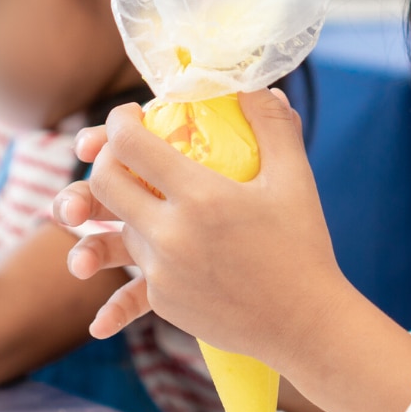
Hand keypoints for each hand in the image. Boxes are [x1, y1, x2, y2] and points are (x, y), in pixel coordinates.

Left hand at [53, 89, 354, 372]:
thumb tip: (257, 87)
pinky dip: (142, 257)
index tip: (131, 116)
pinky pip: (134, 273)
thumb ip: (274, 126)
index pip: (129, 143)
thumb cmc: (304, 249)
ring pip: (115, 227)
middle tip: (126, 153)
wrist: (307, 324)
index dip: (120, 121)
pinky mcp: (164, 301)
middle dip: (105, 160)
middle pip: (103, 183)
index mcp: (201, 196)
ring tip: (142, 202)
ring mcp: (162, 272)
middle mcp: (171, 234)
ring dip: (122, 208)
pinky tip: (158, 262)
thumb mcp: (295, 180)